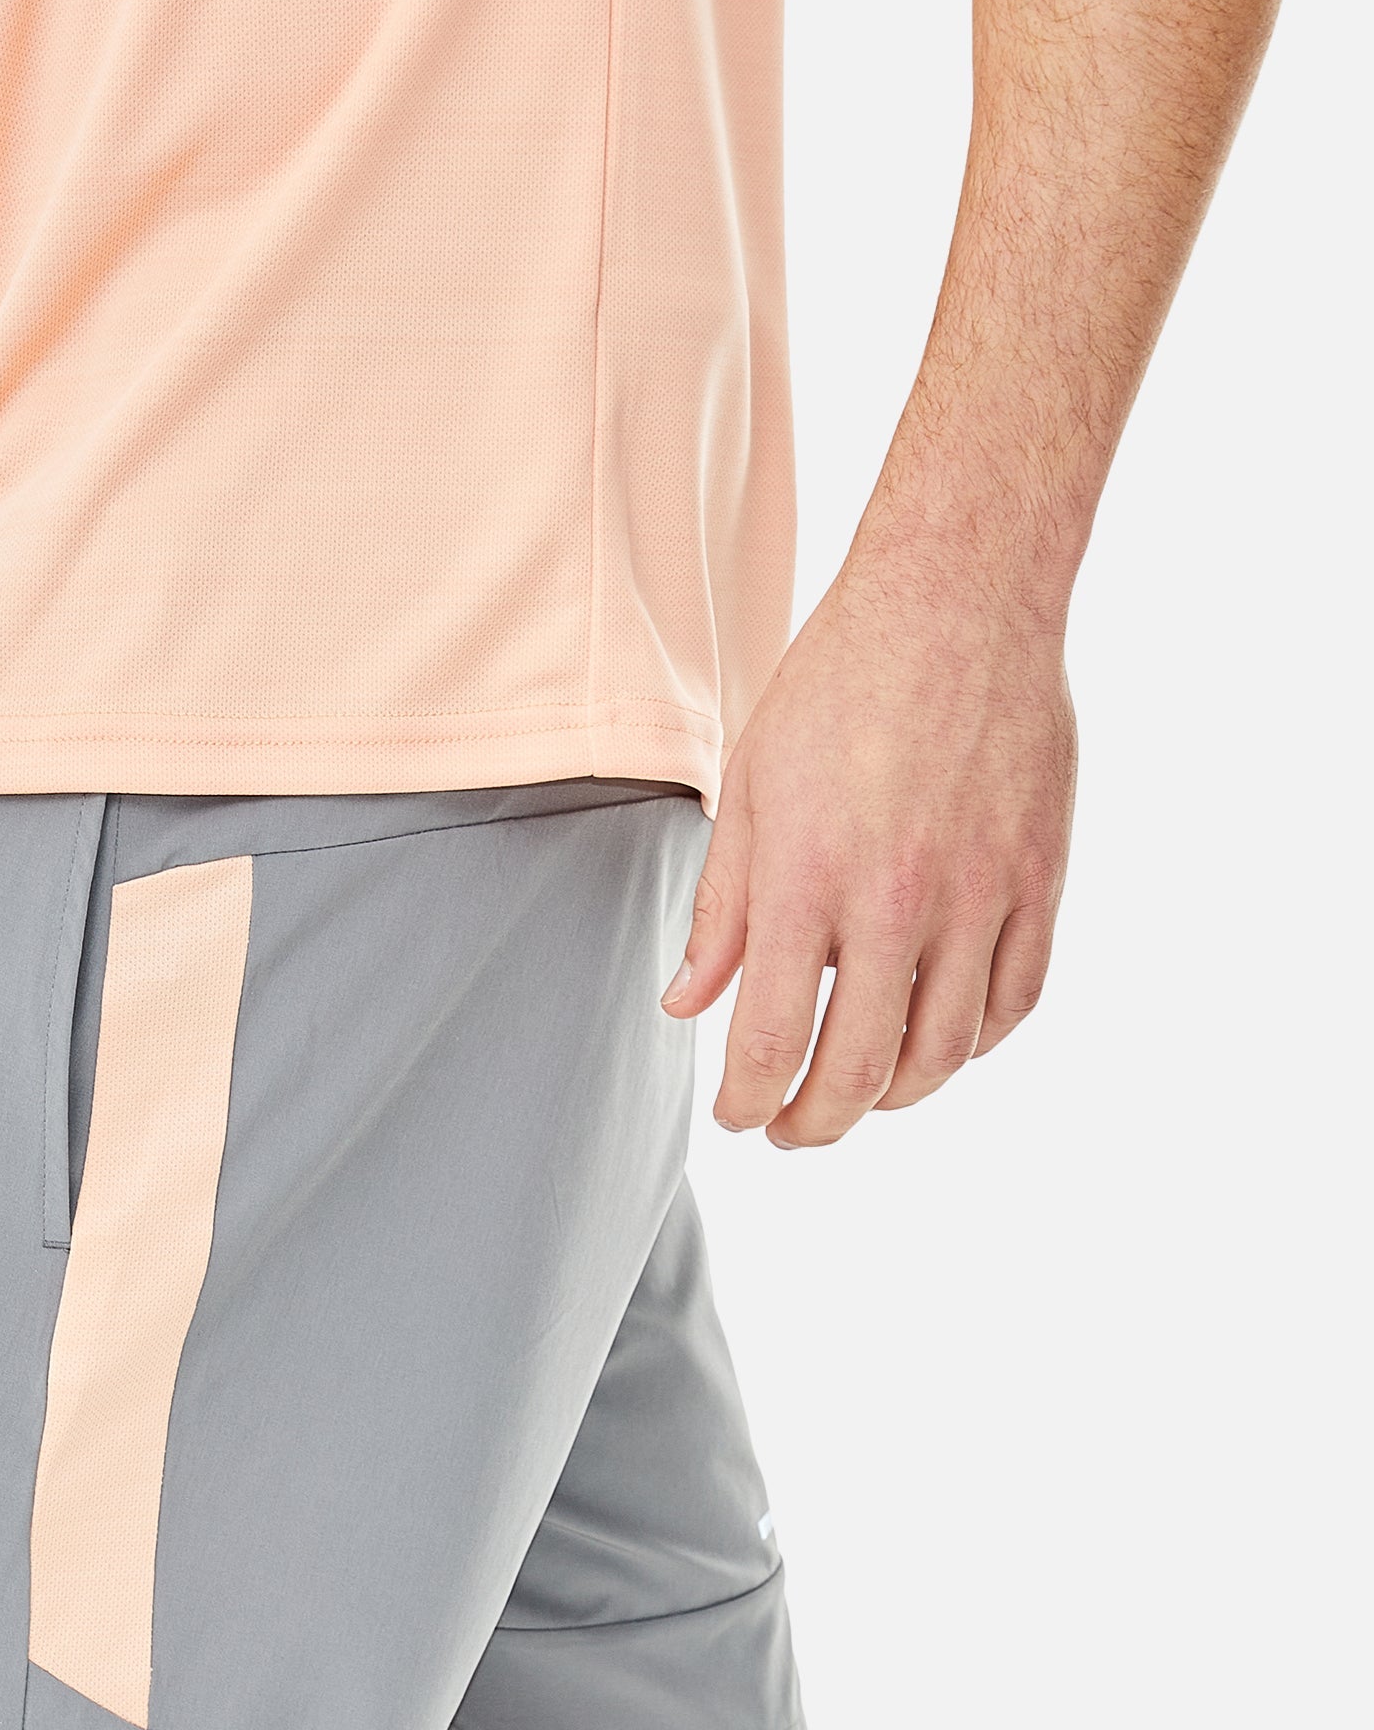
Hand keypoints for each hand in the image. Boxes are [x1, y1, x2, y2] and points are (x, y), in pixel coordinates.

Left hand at [662, 566, 1076, 1145]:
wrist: (959, 601)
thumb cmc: (839, 684)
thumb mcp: (751, 788)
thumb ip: (722, 908)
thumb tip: (688, 1003)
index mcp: (810, 877)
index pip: (774, 1040)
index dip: (751, 1100)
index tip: (740, 1116)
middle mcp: (899, 898)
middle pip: (862, 1069)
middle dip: (816, 1121)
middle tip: (792, 1128)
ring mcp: (983, 893)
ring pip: (947, 1051)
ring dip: (897, 1095)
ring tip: (862, 1094)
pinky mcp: (1041, 878)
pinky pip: (1016, 998)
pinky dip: (975, 1042)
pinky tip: (939, 1041)